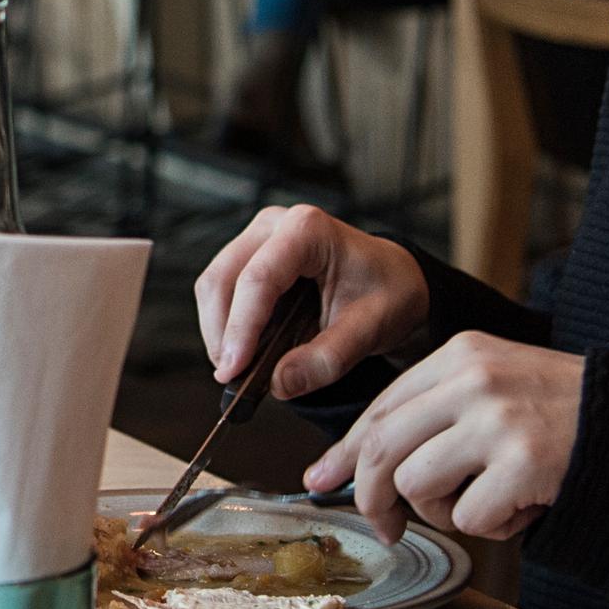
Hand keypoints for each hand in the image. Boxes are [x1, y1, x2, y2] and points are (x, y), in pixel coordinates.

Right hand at [193, 205, 429, 403]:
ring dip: (218, 330)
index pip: (259, 279)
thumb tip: (279, 384)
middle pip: (223, 278)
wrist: (395, 280)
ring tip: (237, 369)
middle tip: (232, 378)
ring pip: (213, 283)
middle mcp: (275, 224)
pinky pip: (220, 289)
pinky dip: (224, 324)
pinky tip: (242, 351)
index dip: (241, 328)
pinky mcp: (249, 256)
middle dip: (222, 332)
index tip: (234, 371)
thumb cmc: (388, 293)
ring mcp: (258, 237)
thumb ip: (328, 359)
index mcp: (309, 230)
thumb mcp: (371, 329)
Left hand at [309, 333, 581, 542]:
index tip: (320, 480)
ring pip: (419, 486)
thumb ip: (434, 415)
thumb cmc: (562, 415)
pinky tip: (524, 506)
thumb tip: (358, 466)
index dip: (346, 452)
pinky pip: (470, 518)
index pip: (381, 408)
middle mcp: (474, 379)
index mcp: (461, 354)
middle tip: (385, 527)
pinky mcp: (524, 462)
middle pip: (383, 448)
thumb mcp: (495, 388)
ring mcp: (498, 419)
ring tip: (489, 500)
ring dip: (446, 513)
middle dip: (372, 497)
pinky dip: (493, 527)